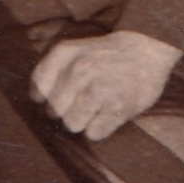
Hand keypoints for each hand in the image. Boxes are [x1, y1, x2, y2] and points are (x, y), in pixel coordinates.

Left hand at [31, 31, 180, 140]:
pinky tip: (108, 114)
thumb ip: (55, 69)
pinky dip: (100, 128)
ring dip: (82, 122)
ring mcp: (99, 89)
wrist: (148, 48)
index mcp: (66, 53)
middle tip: (82, 104)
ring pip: (72, 124)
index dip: (44, 99)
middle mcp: (80, 69)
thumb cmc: (107, 54)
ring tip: (96, 110)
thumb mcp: (77, 49)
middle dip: (65, 112)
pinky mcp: (117, 107)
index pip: (39, 87)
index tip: (55, 99)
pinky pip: (94, 133)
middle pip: (54, 110)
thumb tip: (35, 99)